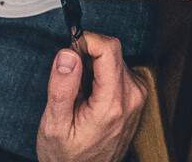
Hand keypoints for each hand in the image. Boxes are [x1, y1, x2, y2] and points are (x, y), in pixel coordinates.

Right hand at [36, 33, 147, 161]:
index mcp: (112, 103)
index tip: (69, 48)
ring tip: (79, 94)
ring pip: (115, 59)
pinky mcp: (137, 96)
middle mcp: (132, 97)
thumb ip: (62, 87)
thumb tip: (68, 53)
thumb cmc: (67, 155)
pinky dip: (102, 76)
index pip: (109, 49)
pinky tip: (90, 96)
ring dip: (94, 67)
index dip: (86, 40)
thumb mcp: (54, 125)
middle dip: (87, 56)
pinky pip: (119, 70)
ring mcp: (137, 97)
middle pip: (112, 52)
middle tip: (68, 78)